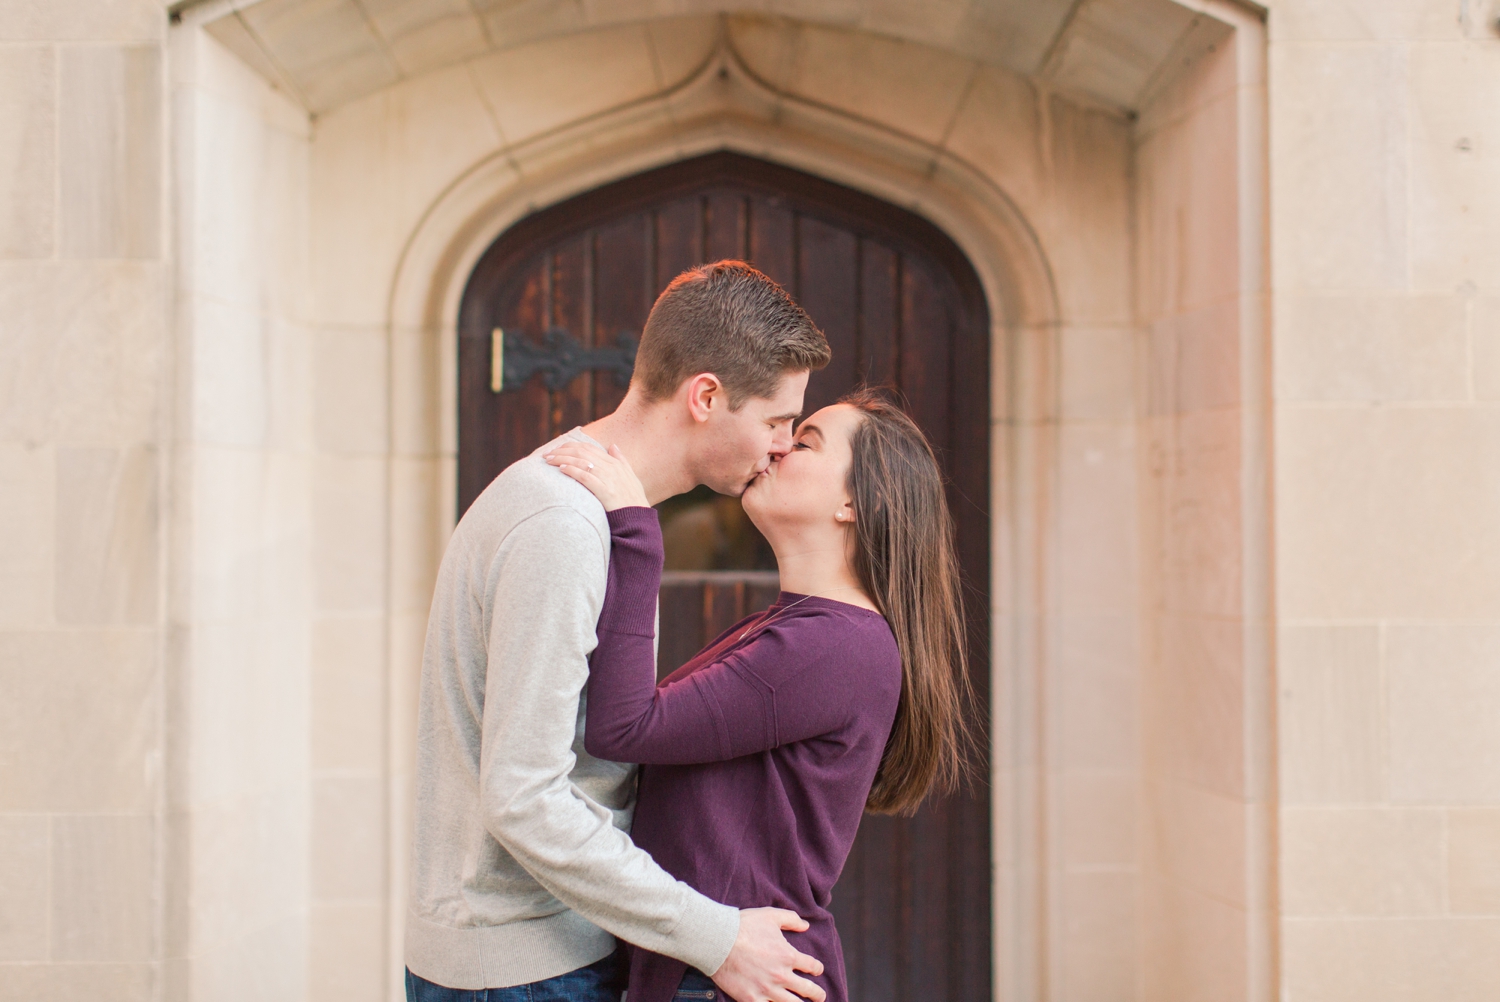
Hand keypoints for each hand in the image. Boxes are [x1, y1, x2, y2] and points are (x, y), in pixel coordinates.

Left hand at [543, 442, 648, 510]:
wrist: (638, 520)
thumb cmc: (633, 500)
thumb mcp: (630, 476)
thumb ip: (621, 460)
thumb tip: (613, 445)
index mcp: (615, 463)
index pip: (589, 448)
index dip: (571, 446)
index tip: (558, 449)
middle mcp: (612, 468)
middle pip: (582, 452)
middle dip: (562, 451)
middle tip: (547, 454)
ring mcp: (609, 479)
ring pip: (582, 461)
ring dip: (562, 459)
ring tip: (548, 460)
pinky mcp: (606, 491)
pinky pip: (586, 477)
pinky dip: (573, 471)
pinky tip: (561, 469)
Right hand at [710, 908, 825, 1001]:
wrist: (718, 941)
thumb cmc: (744, 926)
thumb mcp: (771, 915)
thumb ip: (791, 919)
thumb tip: (805, 925)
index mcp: (788, 956)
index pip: (811, 966)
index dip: (817, 968)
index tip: (817, 969)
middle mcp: (781, 976)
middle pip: (807, 990)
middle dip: (817, 994)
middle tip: (820, 996)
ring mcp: (767, 990)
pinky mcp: (752, 999)